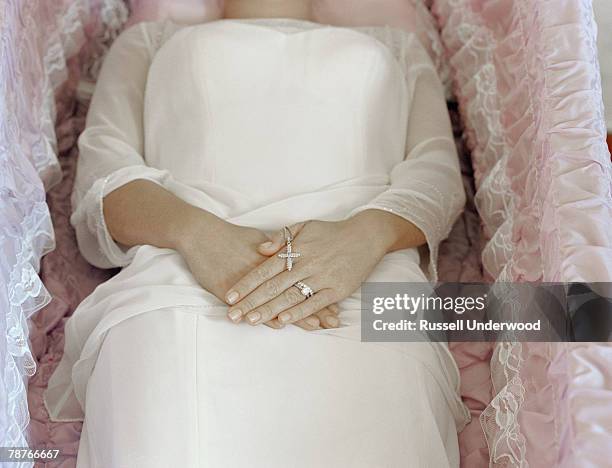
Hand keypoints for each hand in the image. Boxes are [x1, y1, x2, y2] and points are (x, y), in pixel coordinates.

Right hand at [177, 209, 335, 329]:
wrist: (200, 234)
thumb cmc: (229, 237)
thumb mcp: (258, 239)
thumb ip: (278, 251)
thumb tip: (294, 259)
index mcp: (275, 259)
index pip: (303, 278)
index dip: (319, 290)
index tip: (335, 303)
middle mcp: (267, 271)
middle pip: (296, 291)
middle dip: (316, 307)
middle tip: (333, 321)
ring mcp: (251, 282)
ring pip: (278, 301)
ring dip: (297, 315)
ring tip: (316, 327)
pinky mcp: (232, 290)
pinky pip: (254, 305)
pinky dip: (267, 315)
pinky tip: (280, 324)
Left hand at [224, 210, 422, 325]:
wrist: (366, 235)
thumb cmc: (332, 232)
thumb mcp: (304, 226)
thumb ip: (282, 238)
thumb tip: (260, 249)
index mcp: (296, 249)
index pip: (265, 270)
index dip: (246, 284)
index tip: (230, 296)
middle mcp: (306, 264)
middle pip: (273, 286)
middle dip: (251, 302)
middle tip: (233, 315)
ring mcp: (322, 277)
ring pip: (290, 296)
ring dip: (269, 310)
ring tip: (251, 320)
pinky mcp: (337, 289)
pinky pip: (315, 303)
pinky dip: (298, 313)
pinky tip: (283, 321)